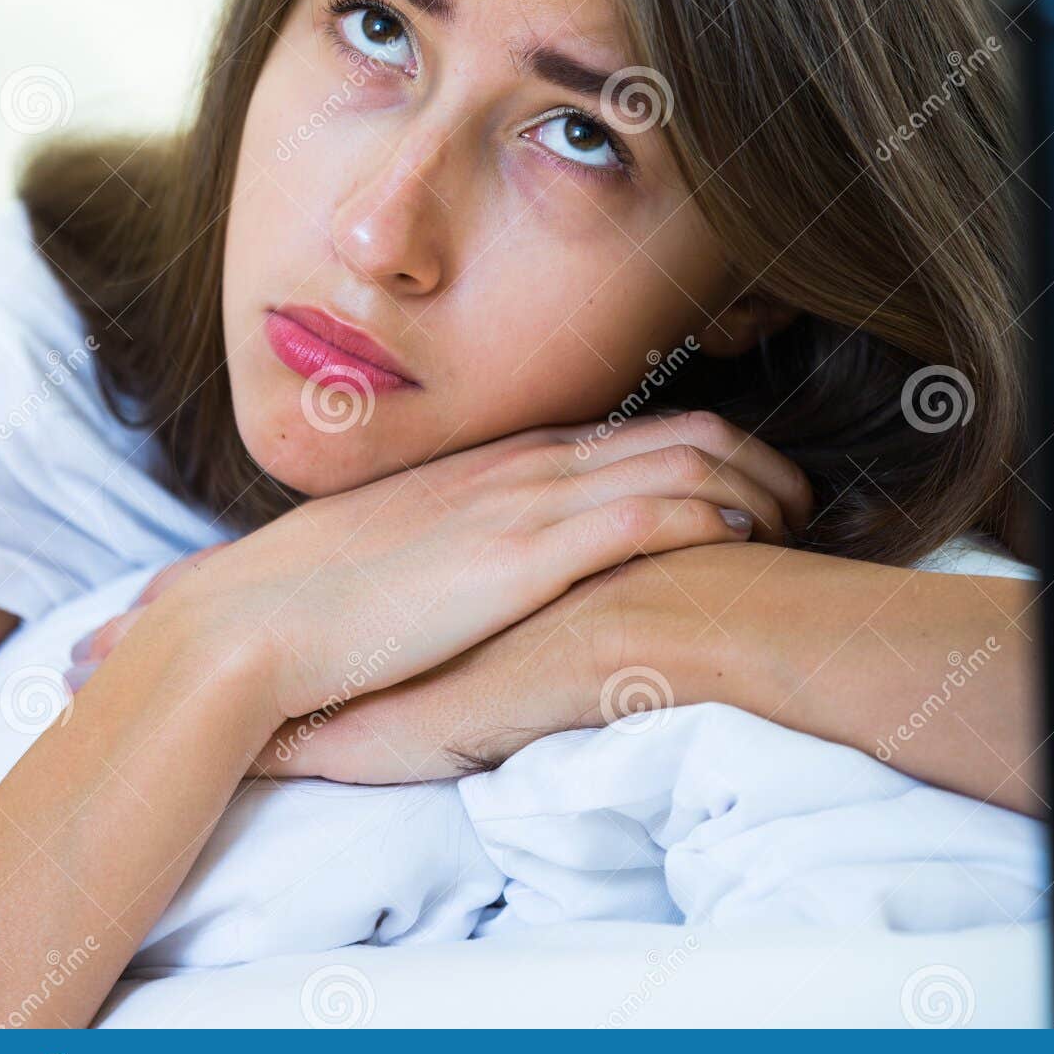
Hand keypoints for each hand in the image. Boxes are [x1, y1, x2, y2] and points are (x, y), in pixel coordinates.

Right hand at [69, 411, 810, 747]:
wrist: (253, 624)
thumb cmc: (317, 600)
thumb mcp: (406, 556)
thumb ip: (462, 547)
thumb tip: (491, 571)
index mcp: (496, 464)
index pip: (629, 430)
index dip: (705, 448)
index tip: (749, 482)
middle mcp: (521, 466)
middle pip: (676, 429)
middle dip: (756, 457)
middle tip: (799, 500)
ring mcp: (523, 504)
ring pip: (677, 460)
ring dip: (752, 483)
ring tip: (793, 520)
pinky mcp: (521, 557)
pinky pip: (642, 513)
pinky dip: (706, 515)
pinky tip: (742, 538)